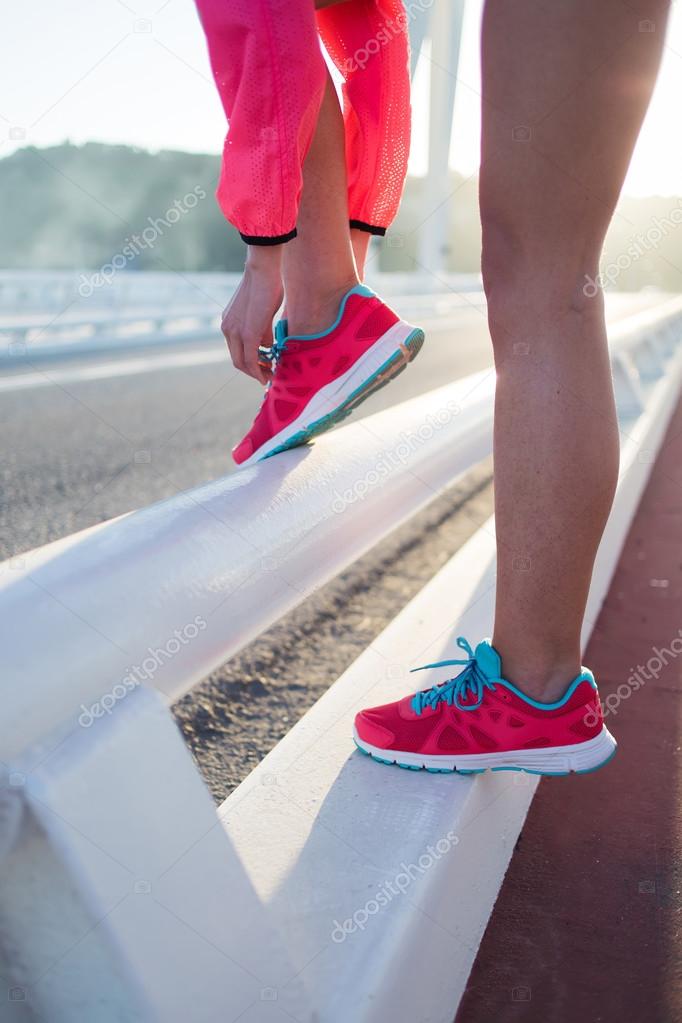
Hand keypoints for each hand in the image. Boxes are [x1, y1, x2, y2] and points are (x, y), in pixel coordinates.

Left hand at [221, 247, 283, 383]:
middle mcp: (227, 329)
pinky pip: (251, 359)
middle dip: (253, 371)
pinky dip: (258, 370)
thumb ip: (261, 329)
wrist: (263, 269)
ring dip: (257, 372)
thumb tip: (267, 345)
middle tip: (267, 375)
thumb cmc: (266, 284)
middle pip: (237, 360)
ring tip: (270, 374)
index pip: (236, 350)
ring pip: (242, 362)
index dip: (249, 363)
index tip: (263, 366)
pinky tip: (268, 374)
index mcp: (229, 323)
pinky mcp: (247, 333)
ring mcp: (235, 332)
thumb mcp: (260, 312)